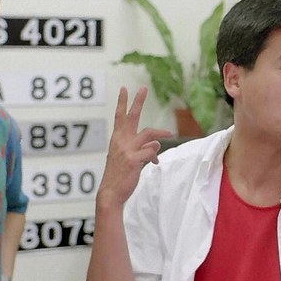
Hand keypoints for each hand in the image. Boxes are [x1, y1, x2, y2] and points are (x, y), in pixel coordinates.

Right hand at [96, 87, 172, 208]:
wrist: (111, 193)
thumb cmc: (119, 176)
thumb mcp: (126, 159)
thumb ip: (140, 149)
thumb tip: (156, 148)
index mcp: (117, 139)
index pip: (119, 116)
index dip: (122, 102)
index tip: (124, 88)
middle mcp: (121, 141)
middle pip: (132, 116)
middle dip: (138, 101)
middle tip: (144, 87)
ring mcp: (127, 149)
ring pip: (149, 134)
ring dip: (161, 133)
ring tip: (169, 134)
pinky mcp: (133, 159)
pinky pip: (152, 152)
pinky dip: (155, 156)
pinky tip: (154, 163)